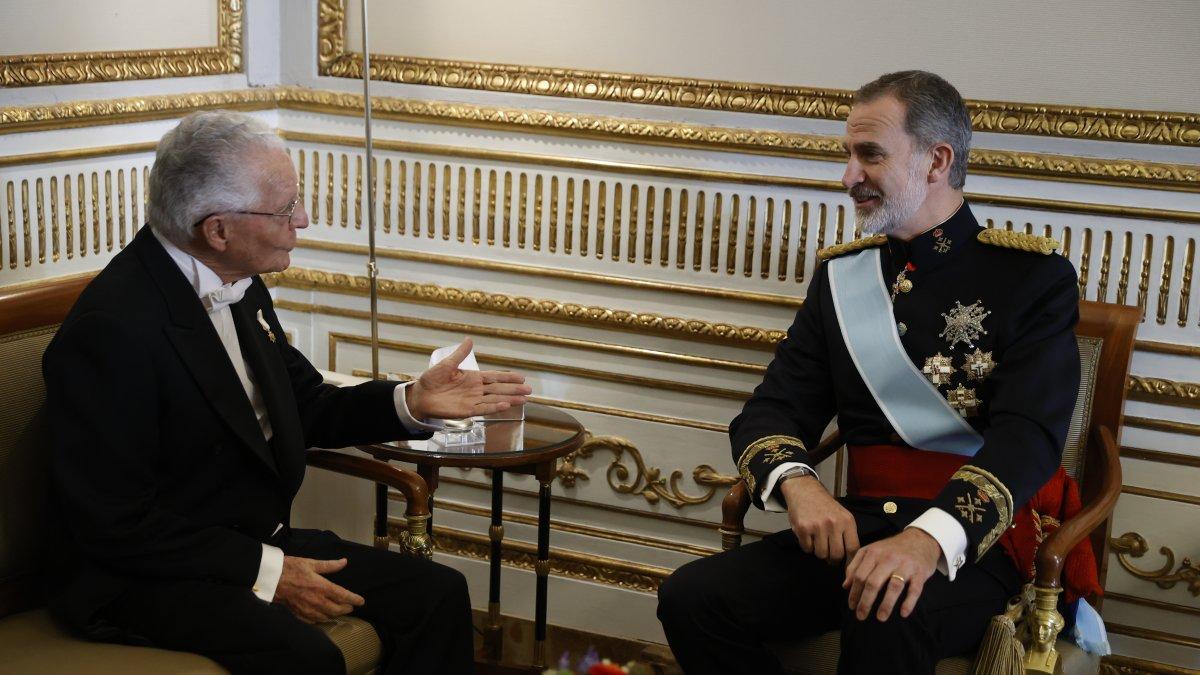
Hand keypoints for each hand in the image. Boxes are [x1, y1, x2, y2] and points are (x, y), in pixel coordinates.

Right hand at [273, 556, 364, 623]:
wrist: (270, 579)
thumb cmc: (290, 568)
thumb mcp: (311, 563)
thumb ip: (329, 565)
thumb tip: (344, 562)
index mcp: (321, 586)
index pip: (343, 595)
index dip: (354, 599)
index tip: (361, 601)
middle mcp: (316, 600)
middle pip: (337, 609)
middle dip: (346, 608)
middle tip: (351, 606)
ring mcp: (307, 609)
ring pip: (326, 616)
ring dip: (335, 614)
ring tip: (340, 611)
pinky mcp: (298, 614)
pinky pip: (314, 621)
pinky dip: (322, 619)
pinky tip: (323, 616)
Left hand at [407, 338, 531, 419]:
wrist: (420, 395)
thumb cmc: (432, 380)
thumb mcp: (447, 364)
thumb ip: (460, 354)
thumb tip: (469, 339)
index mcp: (473, 378)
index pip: (494, 377)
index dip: (507, 377)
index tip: (521, 377)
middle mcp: (476, 390)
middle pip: (499, 389)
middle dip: (514, 390)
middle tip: (529, 390)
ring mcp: (472, 400)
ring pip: (495, 400)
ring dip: (509, 399)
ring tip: (523, 400)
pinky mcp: (466, 411)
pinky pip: (483, 409)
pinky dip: (494, 408)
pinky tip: (505, 405)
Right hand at [780, 474, 859, 562]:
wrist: (805, 490)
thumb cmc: (825, 506)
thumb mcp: (842, 515)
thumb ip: (847, 533)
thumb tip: (849, 558)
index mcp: (847, 521)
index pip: (853, 548)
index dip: (850, 560)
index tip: (846, 563)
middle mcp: (833, 524)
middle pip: (837, 555)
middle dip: (833, 559)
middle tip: (830, 558)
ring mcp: (817, 526)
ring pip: (821, 554)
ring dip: (819, 552)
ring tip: (818, 543)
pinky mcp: (803, 528)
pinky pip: (807, 549)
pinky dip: (807, 547)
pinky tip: (808, 537)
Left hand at [843, 528, 940, 621]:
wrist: (920, 539)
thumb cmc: (892, 549)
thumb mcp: (871, 551)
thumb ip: (856, 565)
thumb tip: (845, 585)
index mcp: (874, 553)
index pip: (860, 575)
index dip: (854, 592)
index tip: (851, 606)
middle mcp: (888, 558)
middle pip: (873, 582)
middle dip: (865, 601)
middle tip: (861, 616)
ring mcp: (906, 565)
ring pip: (894, 586)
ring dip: (886, 604)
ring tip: (880, 618)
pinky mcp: (920, 572)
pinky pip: (915, 589)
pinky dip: (909, 602)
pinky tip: (903, 613)